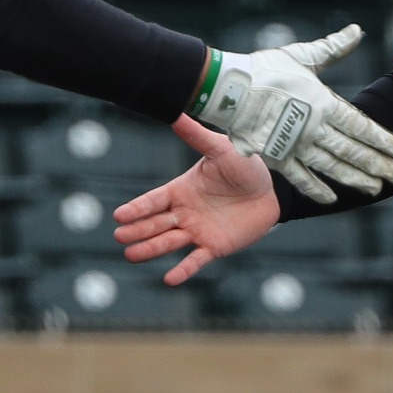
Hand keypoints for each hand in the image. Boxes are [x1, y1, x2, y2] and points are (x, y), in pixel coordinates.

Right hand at [114, 116, 280, 284]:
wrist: (274, 189)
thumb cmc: (245, 166)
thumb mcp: (220, 149)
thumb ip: (197, 136)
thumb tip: (176, 113)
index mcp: (181, 189)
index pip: (154, 200)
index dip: (137, 208)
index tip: (119, 216)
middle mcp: (185, 212)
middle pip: (155, 223)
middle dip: (137, 230)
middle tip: (120, 236)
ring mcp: (198, 231)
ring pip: (169, 242)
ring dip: (150, 249)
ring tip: (131, 255)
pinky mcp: (215, 246)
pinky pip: (196, 260)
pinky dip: (183, 270)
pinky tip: (169, 279)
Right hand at [193, 25, 392, 201]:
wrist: (228, 88)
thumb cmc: (265, 68)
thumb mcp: (303, 55)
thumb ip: (333, 48)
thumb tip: (357, 30)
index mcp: (323, 103)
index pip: (360, 125)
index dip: (381, 139)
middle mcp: (314, 128)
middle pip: (352, 150)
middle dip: (377, 164)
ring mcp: (295, 145)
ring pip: (333, 167)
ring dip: (355, 178)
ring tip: (375, 188)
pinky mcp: (276, 157)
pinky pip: (300, 178)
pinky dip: (317, 189)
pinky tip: (333, 198)